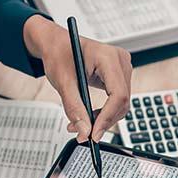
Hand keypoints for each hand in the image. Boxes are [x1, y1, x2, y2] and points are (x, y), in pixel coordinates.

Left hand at [23, 15, 131, 141]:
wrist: (56, 43)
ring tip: (80, 125)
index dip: (107, 117)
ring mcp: (121, 68)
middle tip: (82, 133)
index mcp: (108, 57)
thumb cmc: (58, 53)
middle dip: (103, 121)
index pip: (118, 94)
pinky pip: (117, 100)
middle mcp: (120, 61)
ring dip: (102, 119)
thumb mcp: (62, 81)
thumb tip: (85, 131)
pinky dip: (103, 112)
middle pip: (121, 101)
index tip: (94, 134)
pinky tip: (88, 117)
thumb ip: (74, 107)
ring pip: (120, 104)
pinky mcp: (118, 76)